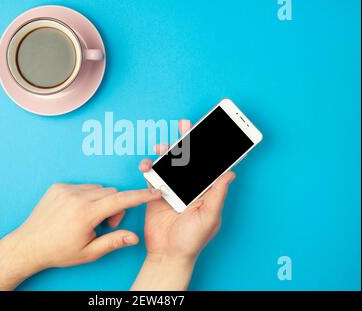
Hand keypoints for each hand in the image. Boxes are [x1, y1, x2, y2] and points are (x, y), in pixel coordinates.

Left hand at [12, 183, 161, 271]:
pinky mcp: (58, 187)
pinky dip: (85, 196)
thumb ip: (113, 242)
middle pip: (111, 192)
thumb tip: (134, 237)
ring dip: (100, 200)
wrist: (29, 245)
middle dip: (115, 206)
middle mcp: (76, 197)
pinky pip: (82, 186)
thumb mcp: (89, 252)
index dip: (140, 196)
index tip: (153, 192)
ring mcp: (66, 190)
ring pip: (97, 188)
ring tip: (88, 218)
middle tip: (106, 224)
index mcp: (86, 214)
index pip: (121, 200)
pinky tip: (76, 211)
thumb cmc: (58, 251)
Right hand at [132, 120, 234, 289]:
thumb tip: (231, 173)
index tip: (213, 132)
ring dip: (166, 152)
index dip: (211, 149)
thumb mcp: (209, 217)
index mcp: (206, 191)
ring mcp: (172, 188)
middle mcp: (189, 187)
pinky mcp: (155, 193)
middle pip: (188, 159)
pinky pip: (152, 176)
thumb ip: (218, 194)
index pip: (209, 165)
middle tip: (185, 124)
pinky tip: (147, 166)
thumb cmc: (191, 240)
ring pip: (169, 163)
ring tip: (162, 146)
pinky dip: (149, 168)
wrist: (167, 254)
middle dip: (186, 140)